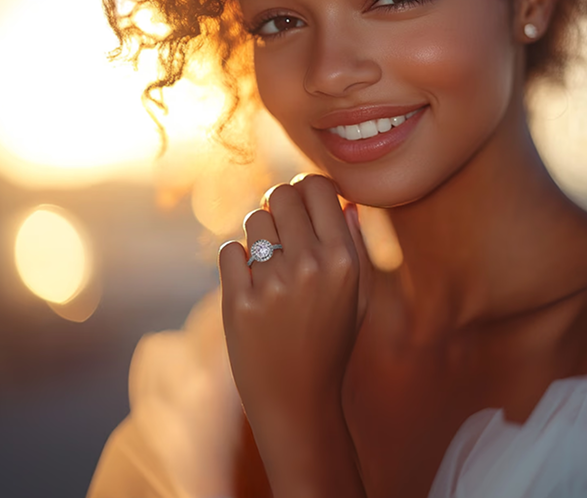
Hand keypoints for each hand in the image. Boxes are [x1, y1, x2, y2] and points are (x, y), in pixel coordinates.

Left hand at [218, 174, 372, 478]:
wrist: (298, 399)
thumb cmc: (331, 342)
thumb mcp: (357, 294)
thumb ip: (354, 243)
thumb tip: (344, 200)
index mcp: (343, 259)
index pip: (318, 188)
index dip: (307, 188)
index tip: (303, 200)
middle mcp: (309, 266)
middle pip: (281, 195)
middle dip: (278, 203)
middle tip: (280, 224)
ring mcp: (272, 284)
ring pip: (253, 220)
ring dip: (258, 233)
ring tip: (268, 261)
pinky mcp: (238, 303)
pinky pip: (229, 251)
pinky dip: (237, 261)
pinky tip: (251, 283)